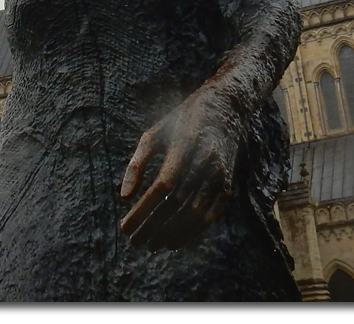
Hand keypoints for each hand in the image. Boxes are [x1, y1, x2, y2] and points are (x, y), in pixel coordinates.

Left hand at [119, 85, 240, 251]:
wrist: (226, 108)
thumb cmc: (181, 120)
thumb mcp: (154, 133)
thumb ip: (137, 163)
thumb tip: (124, 197)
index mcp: (184, 145)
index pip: (162, 187)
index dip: (143, 210)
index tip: (125, 227)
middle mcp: (205, 163)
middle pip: (176, 205)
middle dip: (152, 227)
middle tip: (134, 242)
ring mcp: (219, 177)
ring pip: (194, 215)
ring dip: (171, 234)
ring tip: (151, 245)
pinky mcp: (228, 187)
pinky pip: (210, 217)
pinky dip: (191, 233)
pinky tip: (174, 241)